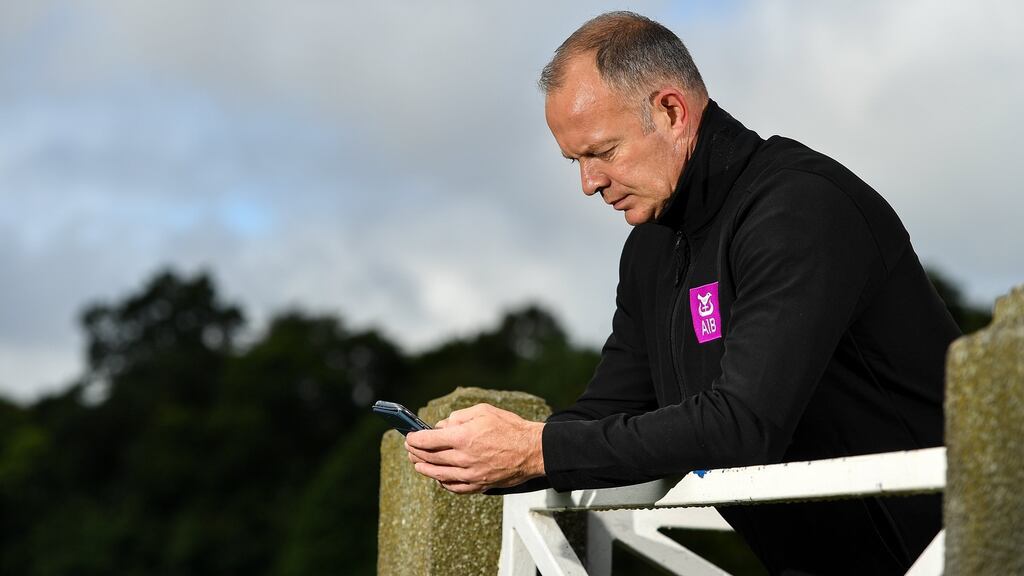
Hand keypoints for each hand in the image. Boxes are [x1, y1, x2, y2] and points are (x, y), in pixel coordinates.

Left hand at [404, 403, 544, 493]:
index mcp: (463, 437)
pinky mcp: (479, 485)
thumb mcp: (483, 411)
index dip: (415, 439)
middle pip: (430, 457)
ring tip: (416, 463)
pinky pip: (455, 487)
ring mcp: (471, 474)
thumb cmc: (510, 427)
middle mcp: (464, 457)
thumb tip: (441, 425)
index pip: (428, 440)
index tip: (409, 437)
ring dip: (424, 468)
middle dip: (416, 452)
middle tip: (410, 448)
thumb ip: (459, 417)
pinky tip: (438, 478)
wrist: (532, 450)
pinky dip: (443, 483)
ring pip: (439, 474)